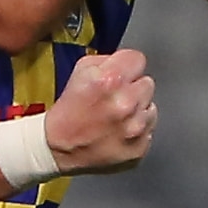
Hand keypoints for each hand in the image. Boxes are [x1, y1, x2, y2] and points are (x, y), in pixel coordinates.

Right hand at [44, 48, 156, 174]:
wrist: (57, 148)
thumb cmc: (67, 112)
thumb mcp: (80, 71)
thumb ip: (107, 61)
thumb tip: (125, 63)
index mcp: (110, 80)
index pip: (138, 59)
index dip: (127, 65)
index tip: (121, 73)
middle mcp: (126, 103)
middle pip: (147, 83)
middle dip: (132, 88)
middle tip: (114, 98)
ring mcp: (134, 128)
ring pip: (150, 106)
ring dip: (136, 109)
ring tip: (115, 115)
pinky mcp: (138, 147)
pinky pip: (149, 129)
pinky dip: (136, 129)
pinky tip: (118, 130)